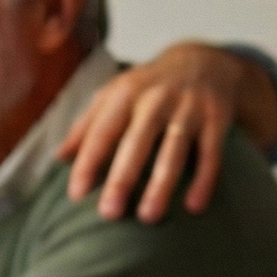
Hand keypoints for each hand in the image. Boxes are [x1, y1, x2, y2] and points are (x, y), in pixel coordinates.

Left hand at [58, 42, 276, 222]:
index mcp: (125, 94)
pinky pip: (212, 152)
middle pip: (137, 142)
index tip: (76, 195)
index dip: (88, 163)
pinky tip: (194, 206)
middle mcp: (157, 98)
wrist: (204, 60)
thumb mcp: (114, 95)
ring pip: (174, 149)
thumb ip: (86, 126)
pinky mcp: (218, 118)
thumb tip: (59, 158)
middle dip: (123, 177)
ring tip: (149, 216)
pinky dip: (205, 179)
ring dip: (162, 184)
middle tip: (109, 214)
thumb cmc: (147, 89)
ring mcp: (189, 107)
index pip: (103, 132)